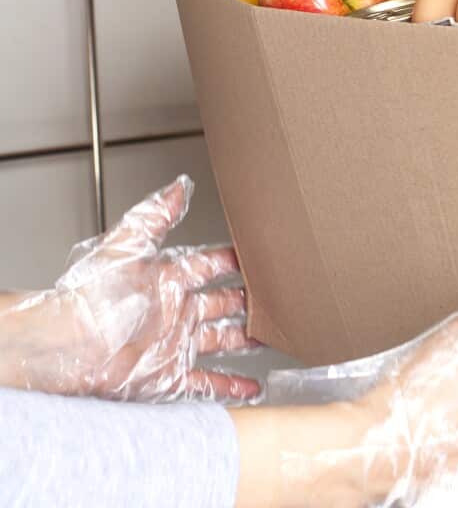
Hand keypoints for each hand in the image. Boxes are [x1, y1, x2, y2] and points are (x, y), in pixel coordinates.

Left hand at [0, 176, 259, 401]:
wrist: (65, 346)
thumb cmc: (90, 297)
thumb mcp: (127, 246)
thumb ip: (156, 216)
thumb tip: (179, 187)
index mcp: (167, 281)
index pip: (208, 266)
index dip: (232, 260)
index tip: (256, 256)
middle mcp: (173, 312)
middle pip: (222, 304)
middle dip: (248, 301)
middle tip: (274, 298)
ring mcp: (174, 345)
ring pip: (221, 341)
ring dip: (245, 340)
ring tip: (270, 337)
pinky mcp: (169, 376)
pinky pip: (206, 383)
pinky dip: (231, 387)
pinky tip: (251, 388)